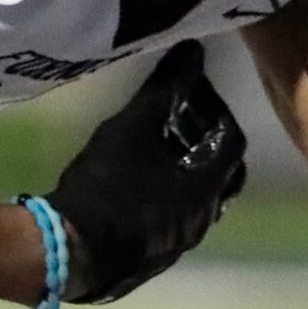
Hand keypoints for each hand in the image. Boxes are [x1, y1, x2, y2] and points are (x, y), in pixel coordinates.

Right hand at [51, 40, 246, 303]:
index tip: (197, 95)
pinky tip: (142, 185)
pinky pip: (177, 221)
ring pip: (201, 202)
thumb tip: (193, 51)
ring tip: (160, 150)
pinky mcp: (156, 257)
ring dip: (188, 174)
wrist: (74, 249)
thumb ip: (165, 88)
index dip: (219, 114)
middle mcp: (203, 219)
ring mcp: (181, 242)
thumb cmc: (109, 183)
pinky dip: (171, 198)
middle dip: (208, 146)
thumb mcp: (133, 127)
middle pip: (223, 176)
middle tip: (184, 123)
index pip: (233, 144)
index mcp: (207, 188)